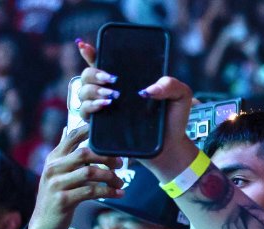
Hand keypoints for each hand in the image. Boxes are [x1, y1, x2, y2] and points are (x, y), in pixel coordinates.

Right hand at [26, 125, 123, 228]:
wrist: (44, 223)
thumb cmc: (56, 194)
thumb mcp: (57, 171)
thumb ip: (64, 151)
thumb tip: (67, 128)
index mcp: (54, 158)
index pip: (72, 136)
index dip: (89, 129)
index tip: (108, 128)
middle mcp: (53, 168)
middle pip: (84, 153)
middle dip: (107, 157)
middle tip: (121, 164)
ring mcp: (57, 184)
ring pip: (90, 172)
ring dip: (110, 177)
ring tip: (120, 182)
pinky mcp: (63, 200)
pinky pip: (91, 191)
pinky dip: (108, 191)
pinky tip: (119, 194)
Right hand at [76, 43, 201, 174]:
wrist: (171, 145)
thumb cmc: (173, 117)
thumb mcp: (180, 95)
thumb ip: (170, 84)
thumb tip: (147, 90)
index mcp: (126, 79)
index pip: (102, 62)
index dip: (90, 52)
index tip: (85, 47)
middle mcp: (110, 91)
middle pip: (87, 75)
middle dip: (94, 73)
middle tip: (112, 79)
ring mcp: (103, 108)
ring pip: (82, 92)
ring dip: (93, 90)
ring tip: (113, 95)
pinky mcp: (101, 126)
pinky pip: (84, 113)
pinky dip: (91, 106)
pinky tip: (105, 105)